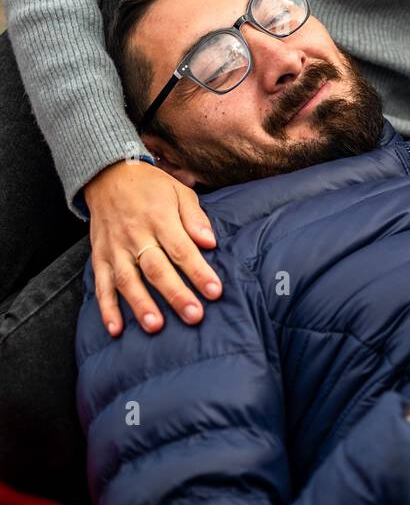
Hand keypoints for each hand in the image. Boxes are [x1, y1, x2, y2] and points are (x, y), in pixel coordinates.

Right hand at [83, 159, 222, 336]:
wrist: (108, 175)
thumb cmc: (151, 186)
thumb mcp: (178, 191)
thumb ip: (194, 218)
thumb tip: (211, 242)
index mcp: (159, 217)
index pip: (181, 249)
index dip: (198, 271)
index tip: (215, 291)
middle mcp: (136, 234)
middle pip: (156, 268)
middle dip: (175, 294)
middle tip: (194, 316)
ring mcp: (115, 248)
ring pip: (128, 280)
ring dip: (141, 304)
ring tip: (156, 327)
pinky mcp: (99, 257)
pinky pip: (101, 285)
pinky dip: (106, 308)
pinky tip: (116, 329)